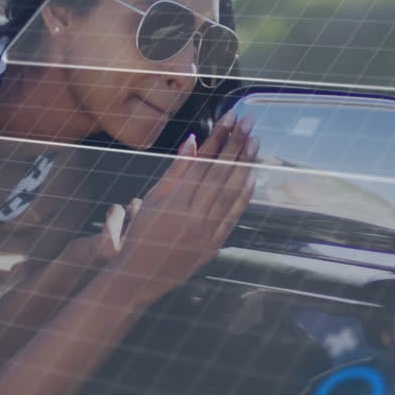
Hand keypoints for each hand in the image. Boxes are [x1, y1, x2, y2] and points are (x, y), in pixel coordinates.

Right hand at [107, 112, 259, 306]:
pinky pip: (232, 217)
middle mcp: (193, 216)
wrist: (140, 275)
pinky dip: (243, 197)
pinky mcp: (213, 246)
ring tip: (255, 143)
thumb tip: (193, 140)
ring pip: (230, 193)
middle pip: (220, 173)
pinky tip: (252, 178)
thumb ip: (176, 170)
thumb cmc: (141, 233)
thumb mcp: (153, 198)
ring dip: (245, 166)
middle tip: (249, 123)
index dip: (218, 137)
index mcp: (176, 201)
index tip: (230, 119)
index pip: (203, 161)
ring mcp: (205, 232)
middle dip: (236, 145)